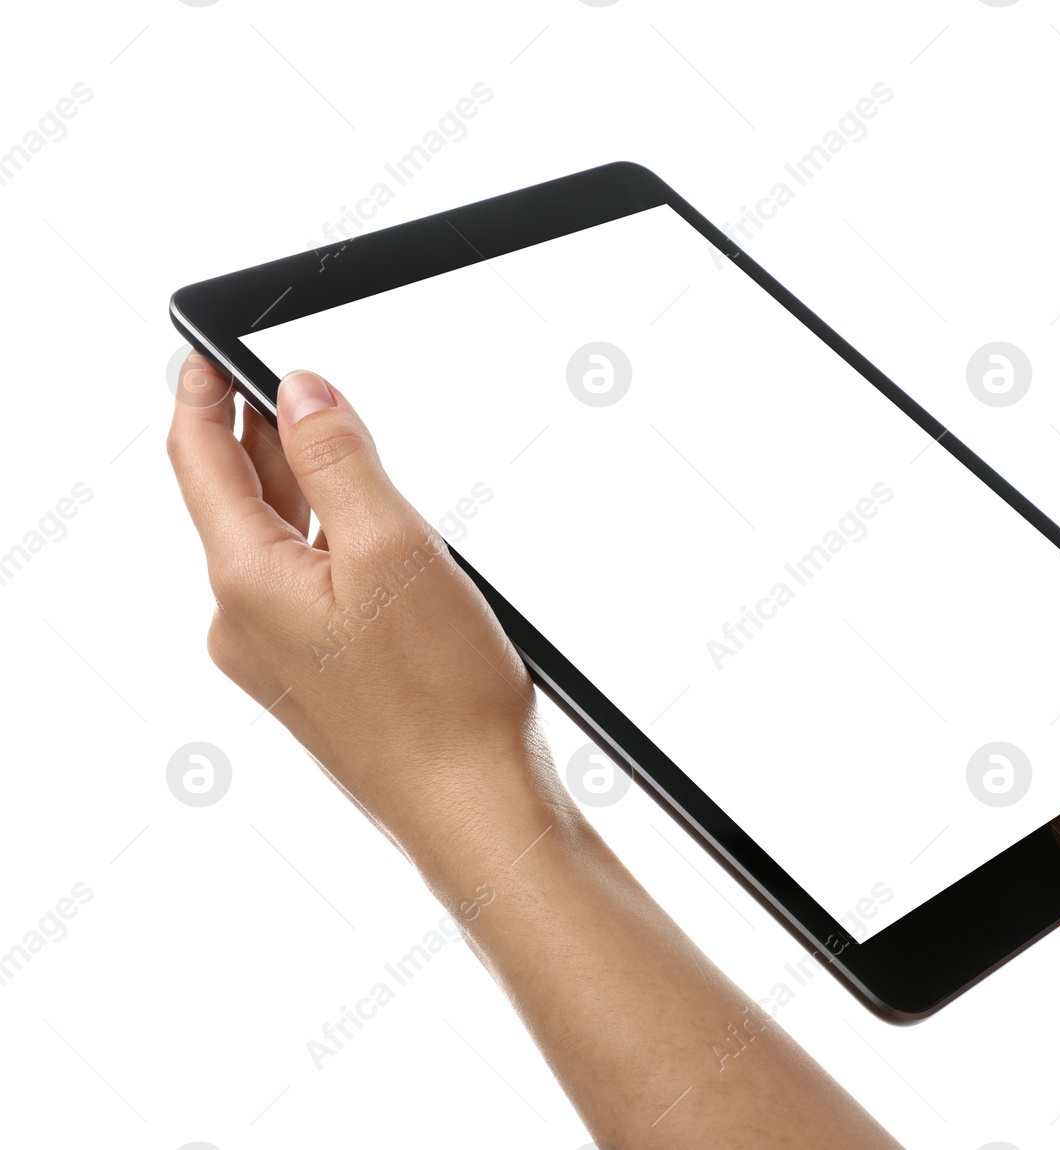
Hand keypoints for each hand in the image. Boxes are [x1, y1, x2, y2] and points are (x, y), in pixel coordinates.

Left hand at [166, 356, 901, 1149]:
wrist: (472, 810)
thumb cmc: (439, 697)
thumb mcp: (392, 548)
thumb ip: (338, 457)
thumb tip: (299, 391)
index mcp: (245, 582)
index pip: (196, 458)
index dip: (200, 391)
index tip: (206, 346)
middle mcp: (244, 621)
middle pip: (234, 499)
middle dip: (254, 432)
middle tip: (274, 376)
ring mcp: (280, 656)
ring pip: (274, 542)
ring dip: (297, 485)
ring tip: (325, 436)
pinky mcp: (320, 679)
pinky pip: (305, 586)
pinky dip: (325, 539)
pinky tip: (364, 531)